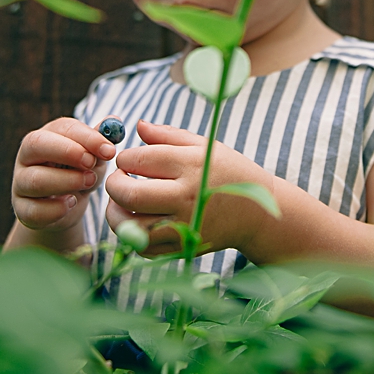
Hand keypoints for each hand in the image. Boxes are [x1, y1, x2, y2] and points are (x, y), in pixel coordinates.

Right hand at [12, 116, 119, 231]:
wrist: (65, 208)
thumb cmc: (79, 174)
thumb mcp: (92, 157)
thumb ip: (99, 142)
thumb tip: (114, 121)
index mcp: (45, 136)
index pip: (60, 128)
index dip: (85, 137)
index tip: (109, 150)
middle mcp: (26, 156)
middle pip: (35, 144)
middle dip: (67, 152)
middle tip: (91, 163)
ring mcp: (21, 183)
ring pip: (35, 179)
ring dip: (66, 181)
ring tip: (89, 183)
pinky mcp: (23, 210)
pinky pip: (35, 210)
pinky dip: (56, 209)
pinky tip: (72, 203)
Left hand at [104, 119, 276, 256]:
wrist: (259, 214)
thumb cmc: (229, 173)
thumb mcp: (204, 146)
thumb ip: (167, 135)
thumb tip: (136, 125)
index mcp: (190, 167)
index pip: (139, 160)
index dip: (124, 159)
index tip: (128, 160)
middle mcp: (186, 198)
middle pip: (130, 194)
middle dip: (113, 184)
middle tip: (119, 179)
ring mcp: (185, 227)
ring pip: (131, 227)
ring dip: (116, 212)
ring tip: (122, 201)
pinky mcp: (184, 248)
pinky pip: (143, 248)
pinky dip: (131, 236)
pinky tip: (136, 220)